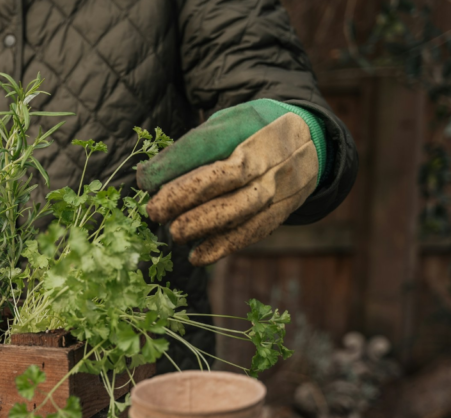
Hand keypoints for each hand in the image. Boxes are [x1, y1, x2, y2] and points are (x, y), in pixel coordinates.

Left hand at [137, 102, 321, 265]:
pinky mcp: (283, 210)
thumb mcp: (224, 125)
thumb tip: (150, 180)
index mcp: (248, 124)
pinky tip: (197, 256)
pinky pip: (253, 230)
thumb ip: (192, 149)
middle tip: (154, 212)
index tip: (145, 180)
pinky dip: (223, 246)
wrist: (311, 139)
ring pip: (242, 207)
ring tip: (174, 234)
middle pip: (227, 176)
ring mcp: (280, 184)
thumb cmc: (249, 132)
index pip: (207, 143)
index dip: (174, 163)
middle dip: (186, 196)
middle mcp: (268, 154)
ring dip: (204, 224)